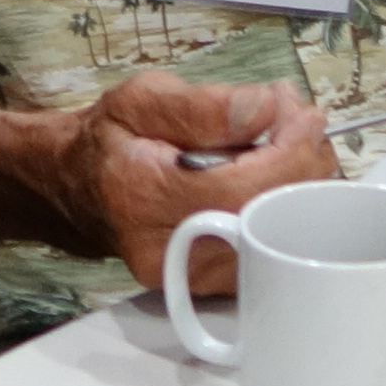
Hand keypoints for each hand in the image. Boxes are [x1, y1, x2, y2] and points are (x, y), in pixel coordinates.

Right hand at [56, 71, 332, 287]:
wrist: (79, 188)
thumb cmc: (111, 140)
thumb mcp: (141, 99)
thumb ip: (203, 106)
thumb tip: (265, 108)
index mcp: (143, 198)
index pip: (241, 187)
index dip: (291, 151)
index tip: (306, 115)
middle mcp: (168, 251)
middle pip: (269, 217)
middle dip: (302, 162)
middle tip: (296, 119)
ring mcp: (191, 277)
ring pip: (279, 237)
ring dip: (300, 185)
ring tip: (284, 141)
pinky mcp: (210, 286)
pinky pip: (272, 249)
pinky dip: (285, 208)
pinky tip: (273, 175)